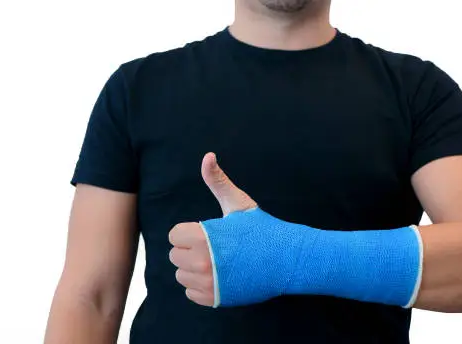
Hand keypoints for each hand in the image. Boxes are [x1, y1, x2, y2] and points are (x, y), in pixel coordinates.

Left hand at [168, 152, 257, 305]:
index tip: (208, 233)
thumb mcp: (239, 204)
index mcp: (202, 236)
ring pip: (181, 276)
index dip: (190, 232)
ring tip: (217, 262)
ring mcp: (207, 283)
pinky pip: (190, 294)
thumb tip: (207, 156)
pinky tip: (219, 276)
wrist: (287, 259)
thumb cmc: (262, 230)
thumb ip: (218, 181)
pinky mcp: (214, 299)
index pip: (175, 235)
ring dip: (193, 269)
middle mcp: (201, 261)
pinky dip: (201, 287)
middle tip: (214, 247)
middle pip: (175, 256)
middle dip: (190, 250)